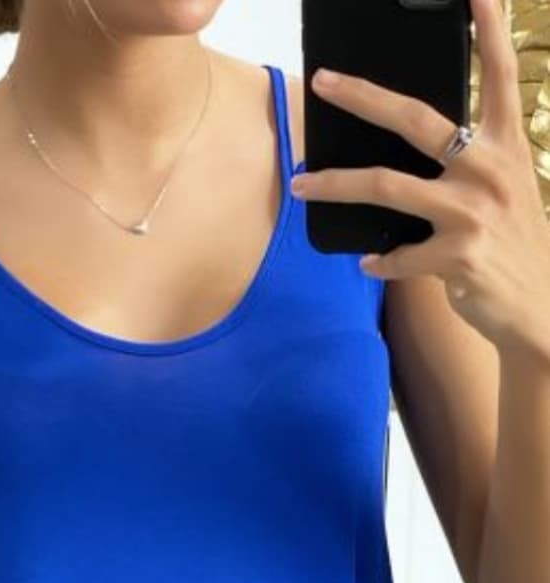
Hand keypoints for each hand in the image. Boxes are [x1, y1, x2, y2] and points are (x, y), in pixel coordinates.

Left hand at [289, 0, 549, 355]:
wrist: (539, 308)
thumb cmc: (511, 245)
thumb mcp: (503, 191)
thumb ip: (467, 165)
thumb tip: (402, 156)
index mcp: (506, 145)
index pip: (500, 74)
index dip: (489, 28)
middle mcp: (490, 170)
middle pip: (415, 119)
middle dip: (362, 96)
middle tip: (323, 81)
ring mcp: (472, 213)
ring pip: (386, 186)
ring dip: (335, 185)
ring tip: (303, 184)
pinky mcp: (457, 256)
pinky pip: (398, 254)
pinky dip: (380, 261)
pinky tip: (370, 262)